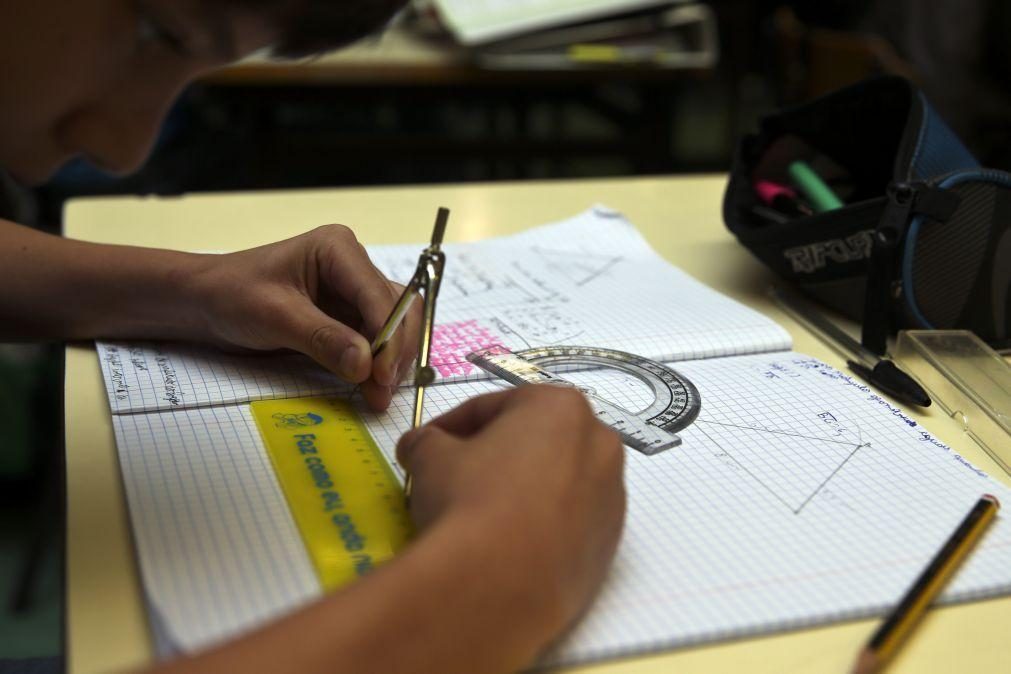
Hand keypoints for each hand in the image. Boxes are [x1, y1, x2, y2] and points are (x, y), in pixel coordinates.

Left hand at [188, 224, 418, 409]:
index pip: (378, 295)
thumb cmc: (232, 295)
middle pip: (398, 309)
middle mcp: (354, 267)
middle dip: (395, 351)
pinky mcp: (349, 316)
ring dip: (392, 361)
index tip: (381, 375)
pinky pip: (376, 340)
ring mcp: (354, 292)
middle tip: (382, 392)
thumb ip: (322, 339)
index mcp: (338, 250)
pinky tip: (371, 387)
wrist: (206, 303)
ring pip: (394, 326)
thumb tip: (365, 366)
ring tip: (378, 395)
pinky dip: (378, 364)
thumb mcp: (275, 315)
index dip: (388, 336)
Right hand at [396, 386, 625, 638]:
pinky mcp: (609, 546)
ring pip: (556, 483)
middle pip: (535, 441)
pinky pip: (568, 524)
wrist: (498, 585)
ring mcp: (611, 498)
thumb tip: (420, 445)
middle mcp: (600, 445)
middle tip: (452, 474)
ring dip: (520, 490)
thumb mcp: (431, 457)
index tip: (425, 443)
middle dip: (494, 453)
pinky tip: (506, 544)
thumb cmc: (468, 499)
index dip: (451, 425)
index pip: (495, 407)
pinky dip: (540, 526)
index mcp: (561, 407)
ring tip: (479, 514)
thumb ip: (427, 441)